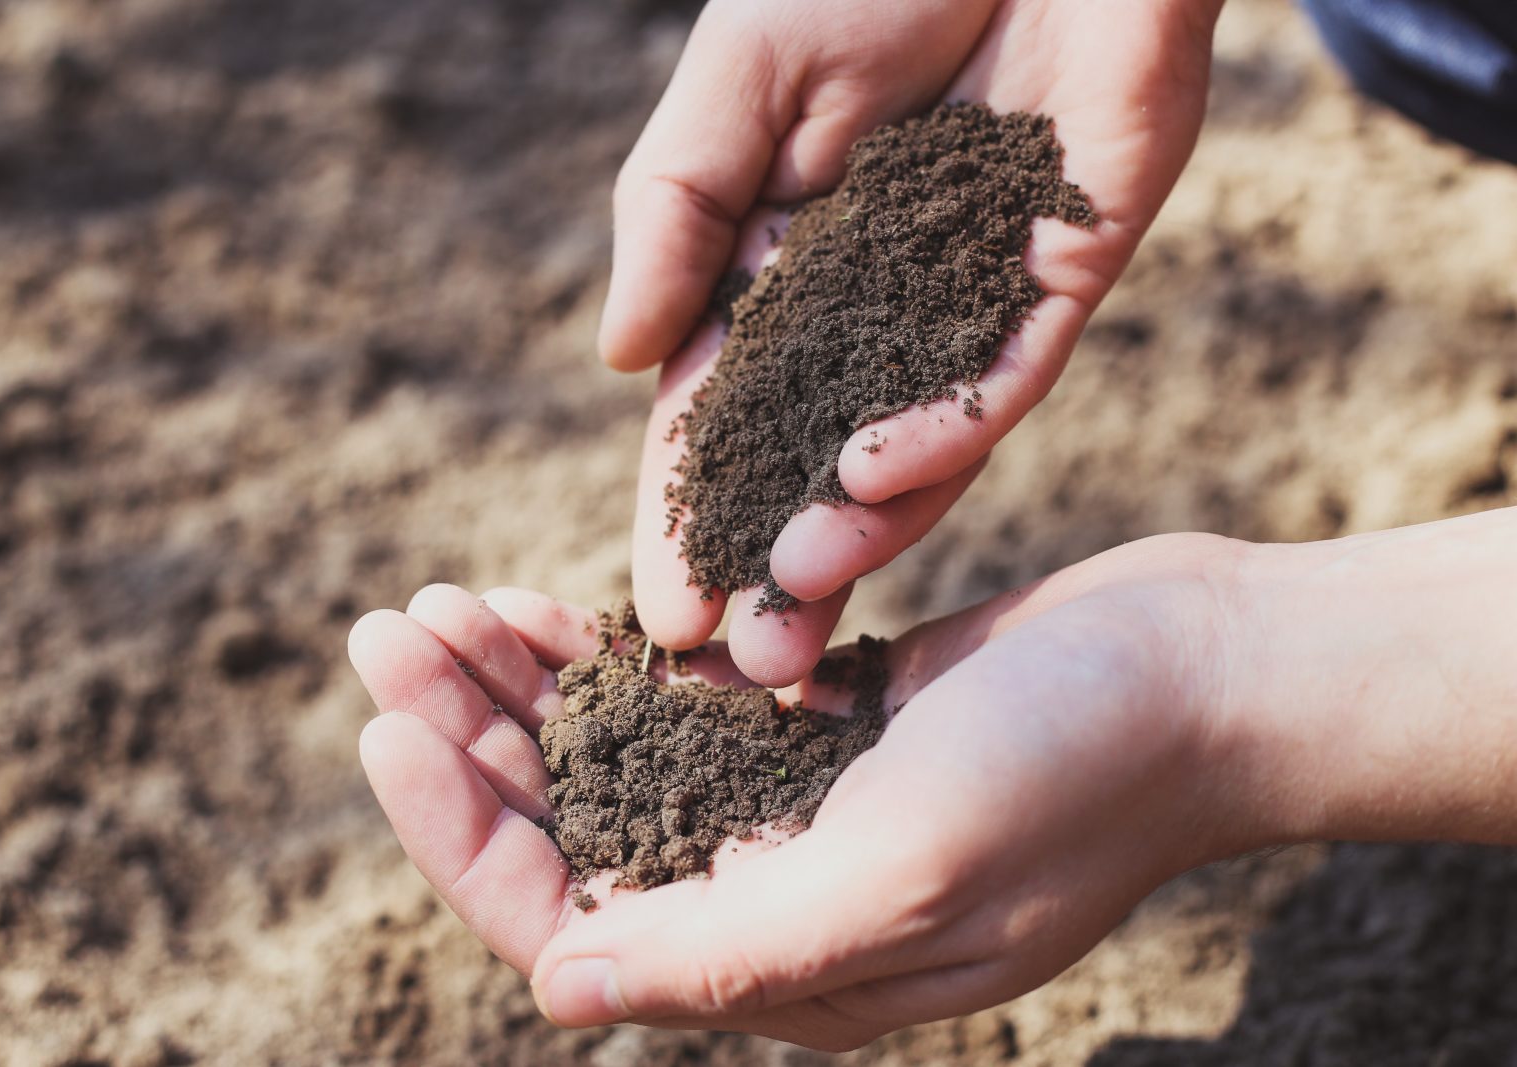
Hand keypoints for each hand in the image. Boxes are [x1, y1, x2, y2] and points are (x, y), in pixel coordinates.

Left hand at [348, 531, 1253, 1048]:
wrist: (1202, 674)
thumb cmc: (1076, 769)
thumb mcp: (903, 868)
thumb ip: (731, 947)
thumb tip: (560, 992)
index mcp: (781, 963)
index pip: (569, 921)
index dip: (462, 833)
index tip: (389, 721)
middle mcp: (770, 897)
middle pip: (569, 832)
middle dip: (466, 739)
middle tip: (384, 631)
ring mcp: (792, 811)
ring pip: (608, 760)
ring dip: (518, 691)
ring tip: (438, 608)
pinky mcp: (817, 729)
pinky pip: (674, 705)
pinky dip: (604, 659)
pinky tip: (542, 610)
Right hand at [618, 0, 1226, 683]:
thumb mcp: (738, 79)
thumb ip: (677, 212)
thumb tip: (623, 358)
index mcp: (781, 268)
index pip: (722, 413)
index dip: (689, 511)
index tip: (660, 608)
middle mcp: (873, 310)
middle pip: (815, 460)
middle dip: (773, 559)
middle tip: (734, 661)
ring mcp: (966, 306)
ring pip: (913, 444)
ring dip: (855, 526)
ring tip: (796, 594)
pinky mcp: (1058, 280)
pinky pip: (1001, 376)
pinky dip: (942, 429)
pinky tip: (875, 478)